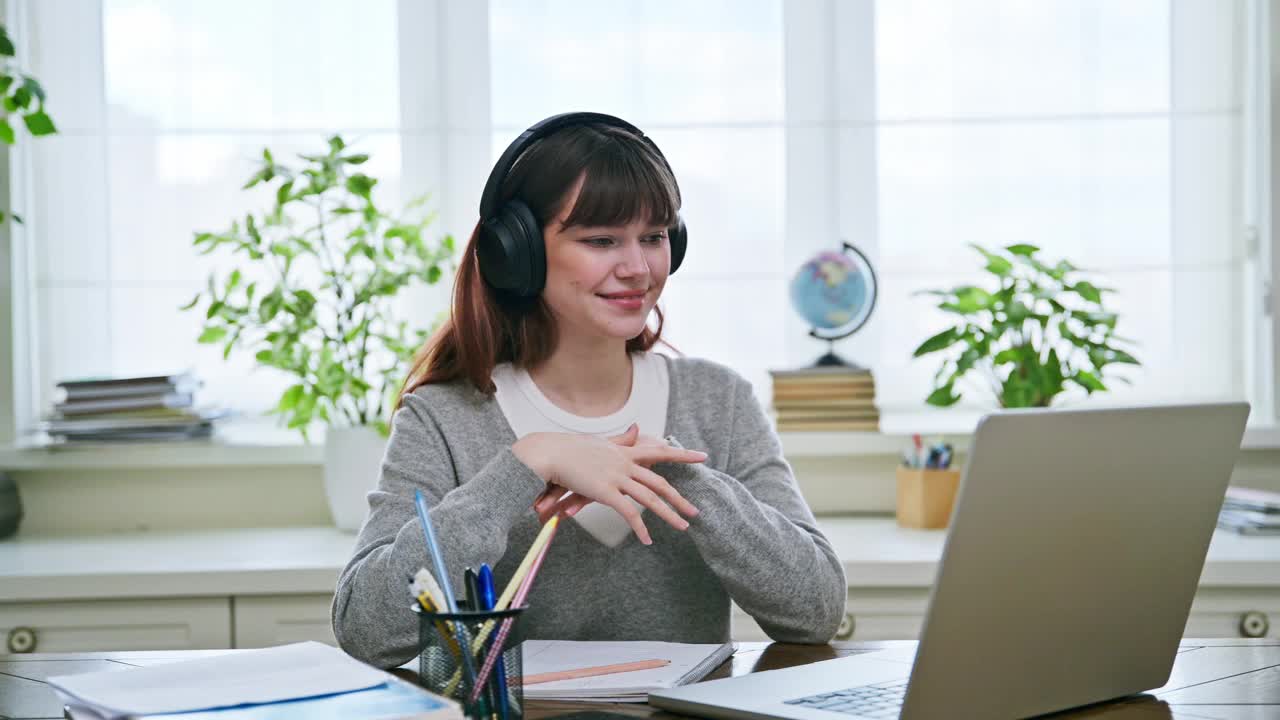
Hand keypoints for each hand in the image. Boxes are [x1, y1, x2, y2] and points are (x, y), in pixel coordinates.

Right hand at [515, 427, 704, 543]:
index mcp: (624, 452)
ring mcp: (616, 477)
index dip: (682, 455)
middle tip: (695, 511)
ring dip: (668, 515)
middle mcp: (624, 463)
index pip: (659, 452)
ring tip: (683, 528)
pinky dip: (640, 527)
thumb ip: (621, 439)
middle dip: (679, 498)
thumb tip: (637, 428)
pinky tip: (648, 540)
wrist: (548, 452)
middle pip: (659, 482)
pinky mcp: (605, 491)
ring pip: (650, 498)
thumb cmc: (568, 448)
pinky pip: (628, 513)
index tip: (702, 456)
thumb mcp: (600, 442)